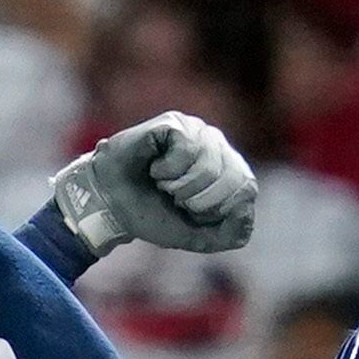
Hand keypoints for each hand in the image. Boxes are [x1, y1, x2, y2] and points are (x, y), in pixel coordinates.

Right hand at [52, 112, 257, 255]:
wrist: (112, 205)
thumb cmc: (152, 214)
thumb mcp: (196, 235)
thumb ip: (229, 234)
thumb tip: (246, 208)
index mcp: (227, 170)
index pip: (247, 188)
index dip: (220, 208)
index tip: (191, 211)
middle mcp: (217, 146)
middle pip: (232, 178)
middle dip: (200, 200)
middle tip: (175, 197)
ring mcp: (197, 131)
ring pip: (210, 166)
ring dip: (181, 186)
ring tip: (163, 183)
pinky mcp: (176, 123)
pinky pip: (187, 150)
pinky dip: (168, 170)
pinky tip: (155, 167)